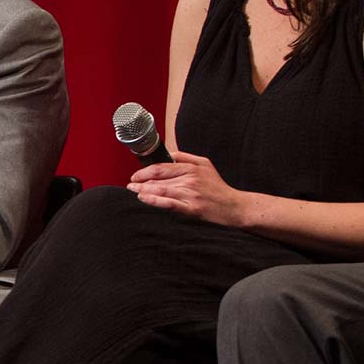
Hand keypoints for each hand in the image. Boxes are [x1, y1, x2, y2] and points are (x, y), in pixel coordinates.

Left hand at [127, 149, 252, 228]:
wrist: (233, 207)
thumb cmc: (217, 187)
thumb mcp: (205, 164)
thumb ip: (185, 158)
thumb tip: (168, 153)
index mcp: (192, 168)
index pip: (163, 167)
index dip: (146, 170)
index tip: (136, 174)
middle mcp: (191, 180)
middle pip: (160, 179)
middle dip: (141, 180)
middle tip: (130, 183)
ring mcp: (191, 195)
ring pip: (162, 190)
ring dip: (144, 190)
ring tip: (133, 190)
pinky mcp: (192, 209)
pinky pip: (169, 204)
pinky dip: (154, 200)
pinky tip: (144, 198)